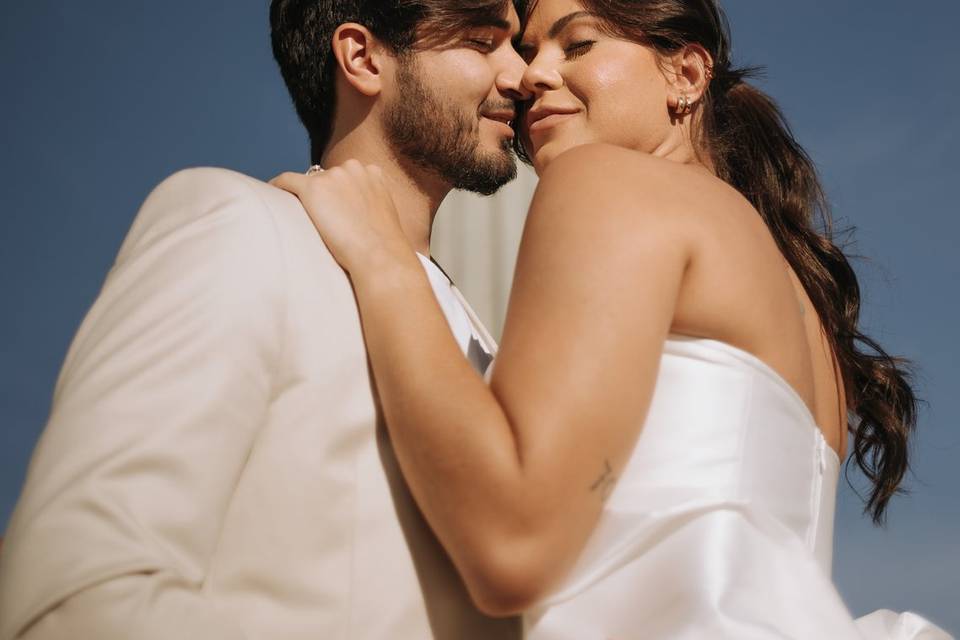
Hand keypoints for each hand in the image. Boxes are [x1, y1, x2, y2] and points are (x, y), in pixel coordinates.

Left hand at [271, 160, 415, 274]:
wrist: (380, 257)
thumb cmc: (384, 248)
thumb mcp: (383, 215)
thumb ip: (368, 204)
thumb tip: (351, 213)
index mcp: (373, 173)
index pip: (345, 176)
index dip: (336, 192)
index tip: (330, 206)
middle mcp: (353, 168)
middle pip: (327, 177)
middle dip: (322, 195)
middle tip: (317, 218)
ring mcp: (333, 176)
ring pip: (309, 182)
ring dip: (304, 198)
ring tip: (298, 217)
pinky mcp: (313, 188)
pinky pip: (287, 180)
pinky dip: (277, 187)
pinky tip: (271, 196)